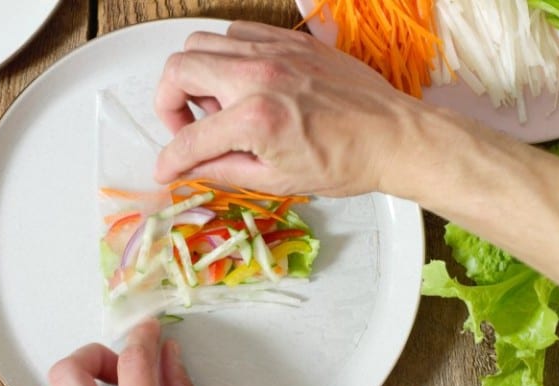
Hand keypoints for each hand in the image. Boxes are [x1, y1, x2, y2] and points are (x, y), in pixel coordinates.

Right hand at [153, 20, 445, 196]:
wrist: (392, 137)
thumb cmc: (345, 162)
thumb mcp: (275, 181)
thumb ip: (221, 171)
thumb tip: (189, 169)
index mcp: (255, 118)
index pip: (189, 137)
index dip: (169, 159)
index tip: (166, 168)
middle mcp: (258, 75)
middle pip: (178, 68)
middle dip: (168, 103)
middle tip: (186, 127)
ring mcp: (274, 51)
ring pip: (202, 41)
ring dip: (196, 74)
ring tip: (218, 104)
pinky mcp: (290, 41)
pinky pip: (237, 32)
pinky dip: (226, 54)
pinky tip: (241, 82)